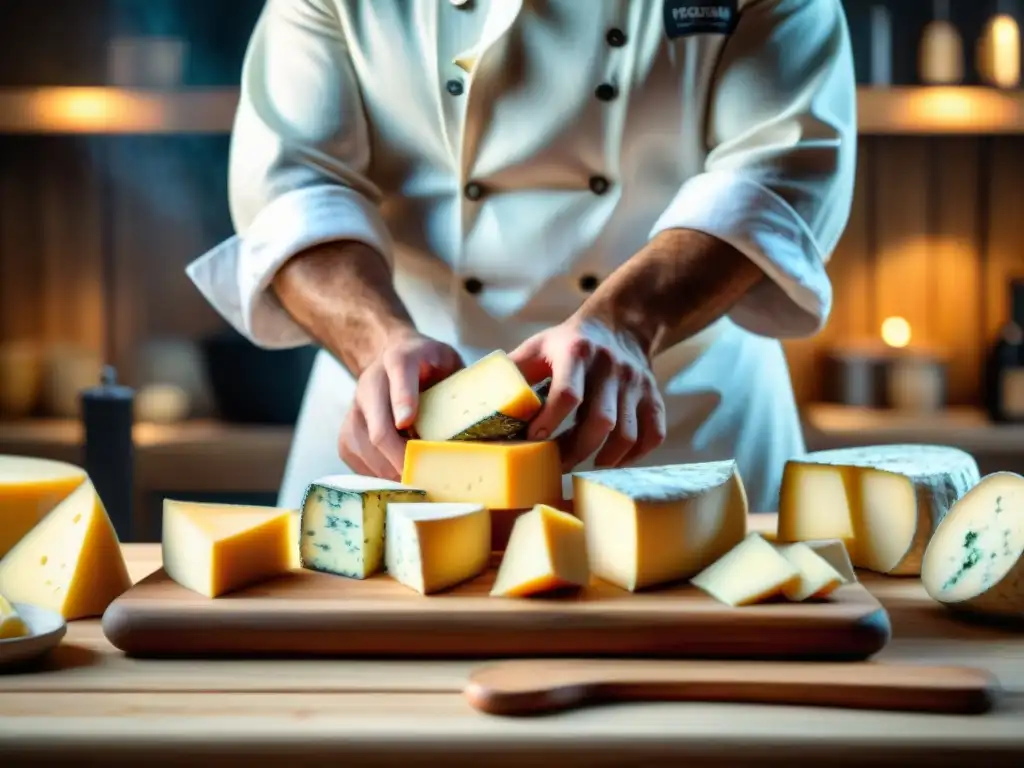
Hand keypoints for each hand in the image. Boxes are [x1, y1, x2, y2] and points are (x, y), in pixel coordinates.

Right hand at [339, 330, 462, 479]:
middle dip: (401, 456)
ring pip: (364, 448)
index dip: (403, 399)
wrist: (391, 356)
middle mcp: (371, 381)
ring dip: (391, 471)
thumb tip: (494, 419)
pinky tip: (400, 480)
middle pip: (378, 427)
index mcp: (401, 357)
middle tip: (427, 479)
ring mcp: (355, 407)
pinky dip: (378, 474)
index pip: (400, 373)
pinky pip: (356, 459)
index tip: (409, 423)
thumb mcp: (450, 361)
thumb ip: (463, 383)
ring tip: (418, 485)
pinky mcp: (347, 430)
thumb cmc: (430, 365)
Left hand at [509, 317, 665, 470]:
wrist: (620, 324)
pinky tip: (611, 461)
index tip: (533, 440)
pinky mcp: (654, 397)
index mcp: (576, 351)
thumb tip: (476, 403)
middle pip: (600, 421)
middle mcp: (611, 367)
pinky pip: (652, 435)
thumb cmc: (567, 343)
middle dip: (575, 451)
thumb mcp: (537, 346)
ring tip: (580, 465)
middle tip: (555, 465)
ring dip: (602, 458)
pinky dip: (633, 456)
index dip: (550, 421)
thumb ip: (512, 371)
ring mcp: (637, 383)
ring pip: (627, 434)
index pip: (567, 393)